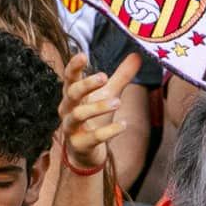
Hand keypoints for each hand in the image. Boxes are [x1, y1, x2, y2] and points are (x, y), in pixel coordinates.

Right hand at [58, 53, 138, 171]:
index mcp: (73, 94)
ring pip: (79, 115)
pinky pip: (93, 137)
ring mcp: (71, 127)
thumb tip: (137, 55)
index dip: (74, 66)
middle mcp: (68, 109)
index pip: (69, 77)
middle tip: (104, 77)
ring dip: (98, 107)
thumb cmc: (94, 116)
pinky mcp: (79, 144)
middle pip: (72, 93)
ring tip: (118, 102)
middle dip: (86, 84)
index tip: (83, 55)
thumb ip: (121, 76)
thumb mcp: (108, 93)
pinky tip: (123, 125)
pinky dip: (108, 131)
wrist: (85, 150)